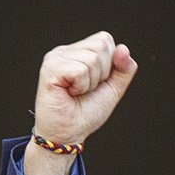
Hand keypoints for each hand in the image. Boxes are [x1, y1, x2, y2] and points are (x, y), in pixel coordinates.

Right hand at [21, 34, 135, 174]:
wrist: (68, 135)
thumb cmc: (86, 112)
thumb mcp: (113, 88)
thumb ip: (124, 68)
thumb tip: (123, 49)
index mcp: (77, 51)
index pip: (105, 39)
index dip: (109, 65)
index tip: (94, 83)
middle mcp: (64, 51)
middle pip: (101, 46)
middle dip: (101, 74)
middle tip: (84, 90)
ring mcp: (55, 58)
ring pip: (92, 58)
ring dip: (90, 82)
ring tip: (76, 92)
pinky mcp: (50, 69)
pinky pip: (80, 70)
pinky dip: (81, 87)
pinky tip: (68, 93)